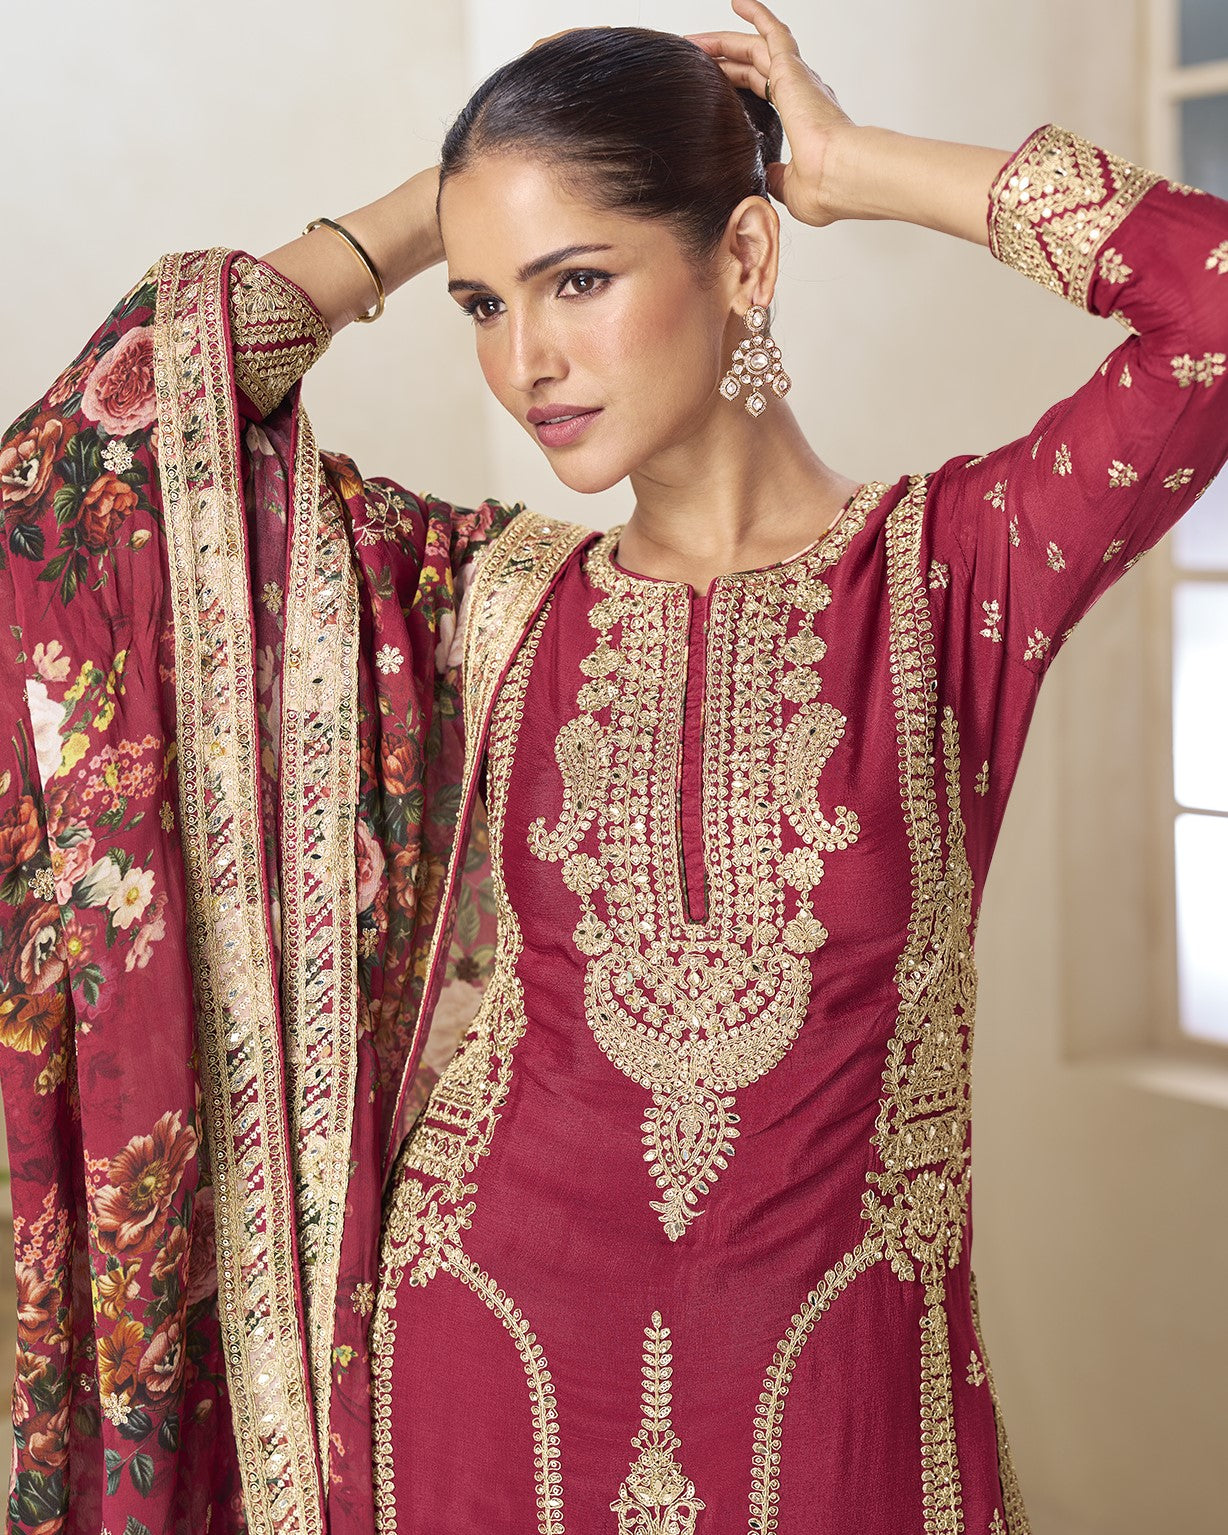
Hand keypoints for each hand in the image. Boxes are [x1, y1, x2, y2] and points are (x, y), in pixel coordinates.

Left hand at [686, 0, 856, 227]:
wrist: (839, 175)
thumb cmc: (824, 188)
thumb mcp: (789, 188)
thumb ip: (776, 177)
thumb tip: (767, 177)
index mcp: (801, 120)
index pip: (761, 92)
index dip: (735, 86)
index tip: (711, 87)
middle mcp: (802, 93)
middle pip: (753, 68)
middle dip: (722, 62)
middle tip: (692, 59)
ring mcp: (798, 79)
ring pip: (755, 49)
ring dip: (724, 42)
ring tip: (695, 41)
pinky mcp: (793, 69)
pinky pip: (773, 32)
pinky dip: (757, 14)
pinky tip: (737, 2)